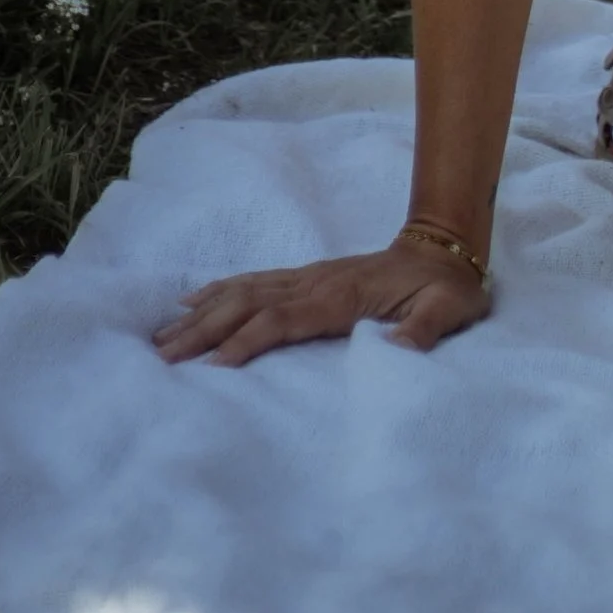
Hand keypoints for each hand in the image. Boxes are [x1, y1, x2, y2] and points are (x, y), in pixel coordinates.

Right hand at [154, 235, 488, 366]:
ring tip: (164, 333)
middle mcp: (315, 282)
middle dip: (206, 328)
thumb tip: (396, 348)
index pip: (285, 319)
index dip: (249, 339)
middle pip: (249, 304)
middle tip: (163, 354)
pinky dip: (221, 288)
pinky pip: (255, 280)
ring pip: (245, 290)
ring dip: (204, 310)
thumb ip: (424, 330)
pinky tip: (193, 298)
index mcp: (342, 296)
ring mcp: (307, 276)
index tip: (214, 364)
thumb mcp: (448, 311)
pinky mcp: (306, 276)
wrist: (445, 248)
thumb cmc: (446, 289)